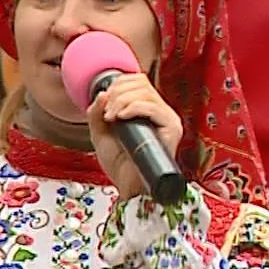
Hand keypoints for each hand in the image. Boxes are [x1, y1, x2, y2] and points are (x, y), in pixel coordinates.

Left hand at [86, 73, 183, 201]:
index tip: (105, 101)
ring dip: (121, 101)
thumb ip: (97, 113)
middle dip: (117, 93)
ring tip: (110, 118)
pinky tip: (120, 118)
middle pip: (141, 82)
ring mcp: (168, 120)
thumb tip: (102, 93)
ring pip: (146, 93)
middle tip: (106, 113)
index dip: (119, 84)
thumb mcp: (100, 133)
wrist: (129, 188)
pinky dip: (133, 108)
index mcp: (147, 110)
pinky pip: (153, 108)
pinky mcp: (172, 129)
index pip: (138, 80)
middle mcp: (160, 112)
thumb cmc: (119, 165)